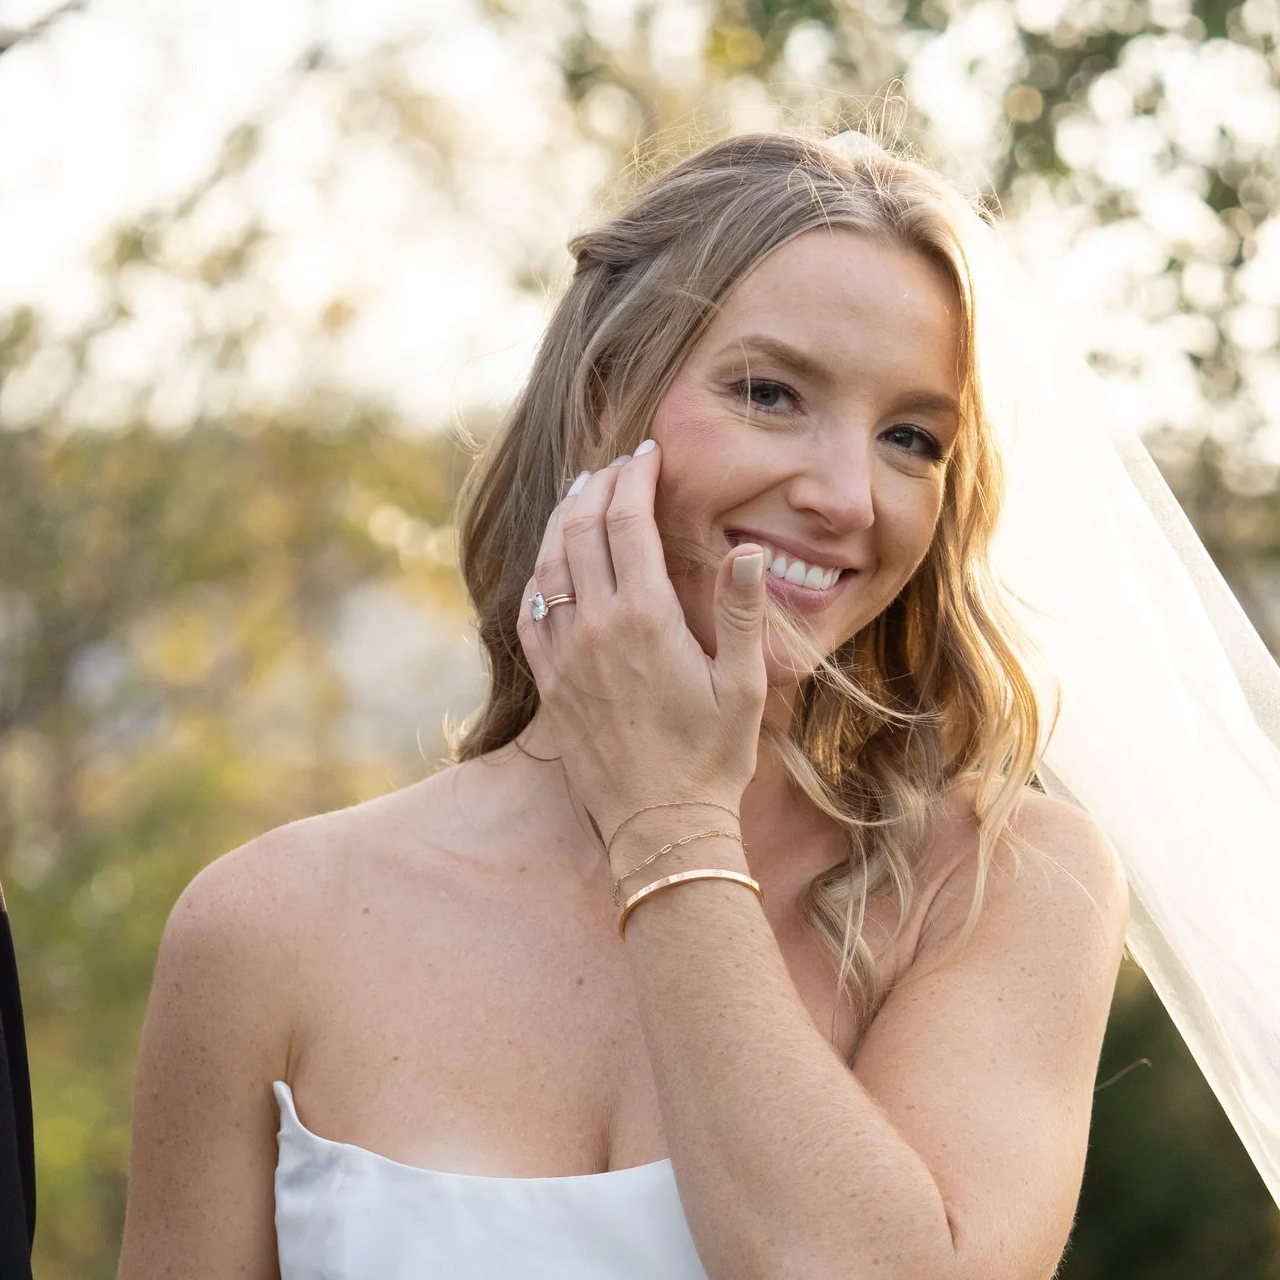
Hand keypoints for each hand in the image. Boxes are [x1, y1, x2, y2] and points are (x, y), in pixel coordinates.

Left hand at [515, 440, 768, 859]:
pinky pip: (531, 613)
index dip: (634, 478)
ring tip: (580, 494)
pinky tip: (551, 565)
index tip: (646, 453)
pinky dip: (540, 575)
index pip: (628, 522)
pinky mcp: (550, 684)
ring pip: (549, 565)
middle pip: (581, 530)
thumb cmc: (713, 759)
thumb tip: (747, 549)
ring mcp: (565, 656)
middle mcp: (596, 629)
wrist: (660, 826)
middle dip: (596, 486)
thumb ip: (741, 613)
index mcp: (646, 619)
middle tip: (614, 464)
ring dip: (563, 520)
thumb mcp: (745, 686)